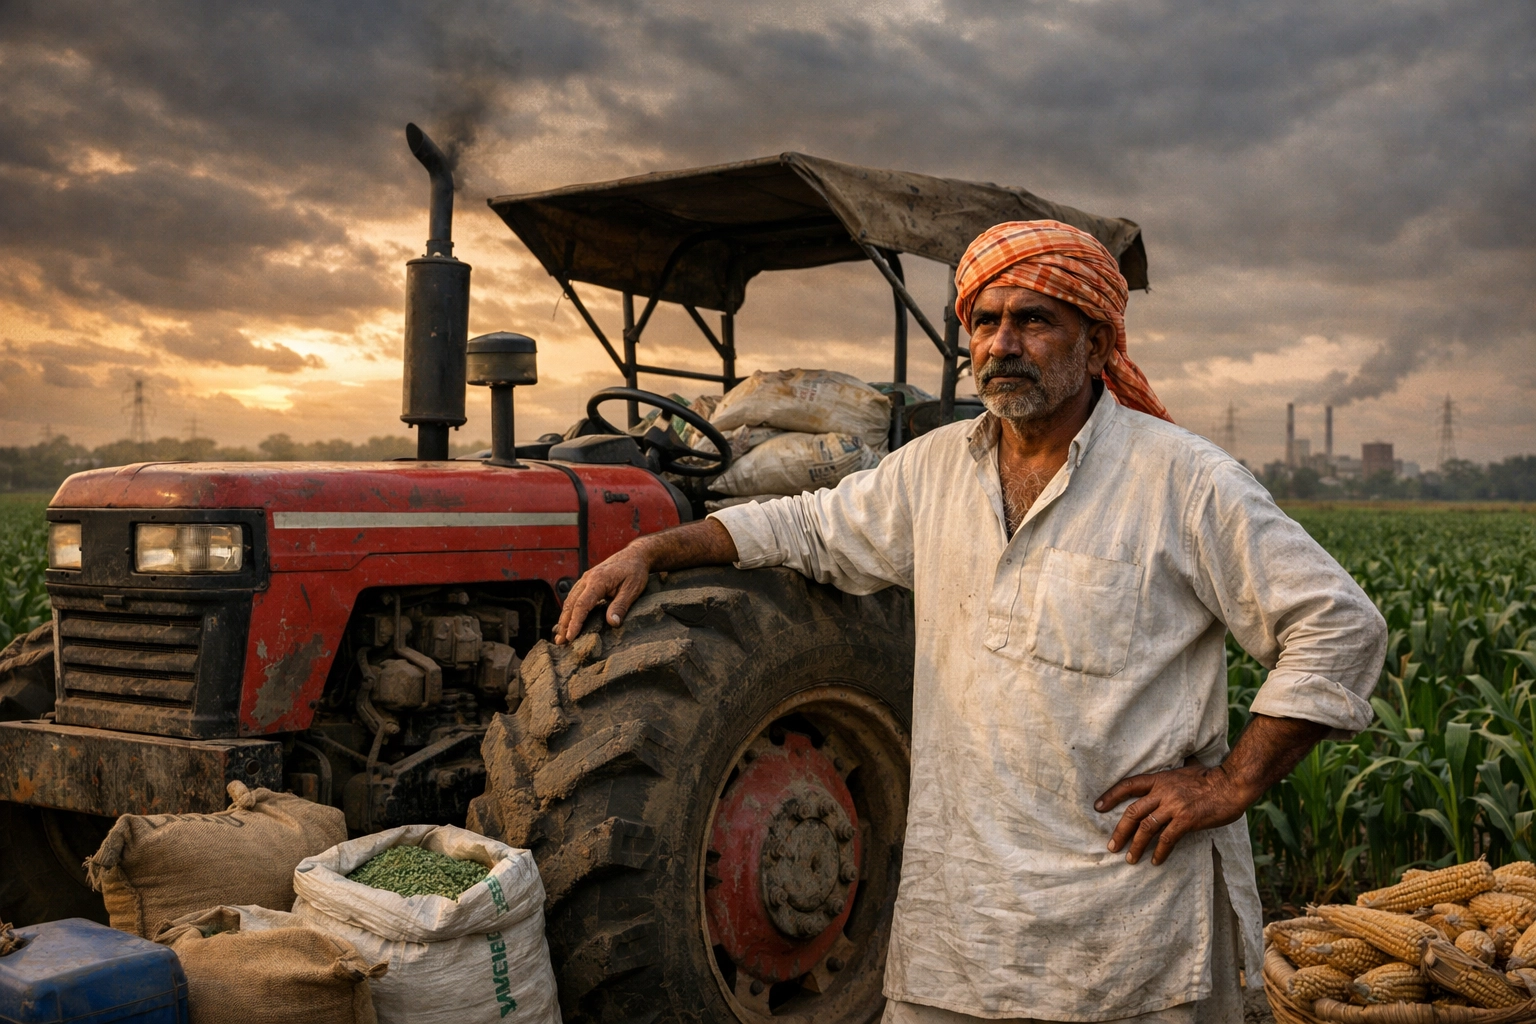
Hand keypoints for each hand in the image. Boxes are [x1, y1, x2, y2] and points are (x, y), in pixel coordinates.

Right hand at [554, 546, 651, 643]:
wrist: (635, 555)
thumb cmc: (635, 571)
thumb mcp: (633, 589)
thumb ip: (621, 605)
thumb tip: (612, 623)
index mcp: (598, 580)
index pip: (582, 605)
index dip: (575, 622)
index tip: (571, 637)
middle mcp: (587, 579)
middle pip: (570, 604)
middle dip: (564, 624)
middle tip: (561, 642)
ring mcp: (585, 579)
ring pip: (569, 600)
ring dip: (564, 618)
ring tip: (561, 636)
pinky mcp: (587, 582)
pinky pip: (574, 597)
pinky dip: (569, 610)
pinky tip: (568, 622)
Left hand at [1094, 760, 1252, 865]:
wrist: (1232, 784)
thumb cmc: (1212, 776)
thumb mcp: (1188, 768)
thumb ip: (1179, 769)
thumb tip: (1184, 760)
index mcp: (1160, 779)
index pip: (1128, 785)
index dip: (1111, 795)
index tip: (1098, 807)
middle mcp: (1163, 792)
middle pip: (1132, 812)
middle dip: (1120, 831)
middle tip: (1112, 846)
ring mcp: (1174, 806)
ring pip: (1146, 828)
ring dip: (1136, 845)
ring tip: (1130, 859)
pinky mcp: (1186, 820)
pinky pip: (1167, 839)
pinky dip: (1159, 851)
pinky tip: (1156, 861)